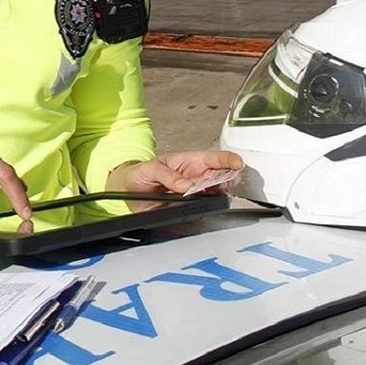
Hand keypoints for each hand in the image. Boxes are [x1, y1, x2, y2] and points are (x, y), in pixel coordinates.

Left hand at [107, 150, 243, 195]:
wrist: (128, 189)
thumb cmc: (141, 173)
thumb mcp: (150, 169)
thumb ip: (168, 176)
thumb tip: (187, 186)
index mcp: (190, 161)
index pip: (215, 158)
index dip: (228, 160)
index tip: (237, 163)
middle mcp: (197, 177)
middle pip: (223, 176)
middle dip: (229, 179)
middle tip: (224, 184)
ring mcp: (195, 192)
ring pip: (217, 193)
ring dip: (220, 194)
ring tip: (213, 194)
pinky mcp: (190, 206)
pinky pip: (204, 207)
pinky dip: (209, 207)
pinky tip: (206, 205)